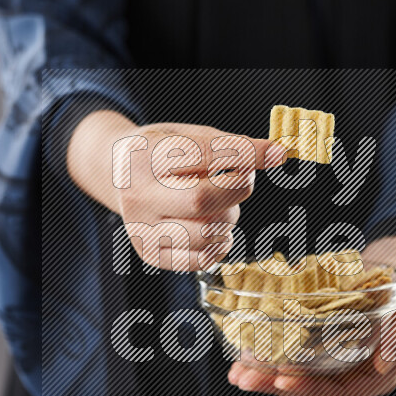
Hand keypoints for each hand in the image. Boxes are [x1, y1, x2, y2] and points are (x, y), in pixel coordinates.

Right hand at [67, 110, 284, 270]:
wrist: (117, 173)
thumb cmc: (161, 152)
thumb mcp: (187, 135)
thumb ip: (230, 145)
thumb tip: (278, 154)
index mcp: (144, 157)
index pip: (203, 155)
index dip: (246, 154)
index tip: (277, 154)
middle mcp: (138, 196)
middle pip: (201, 200)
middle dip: (237, 189)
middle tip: (245, 180)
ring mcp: (141, 229)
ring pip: (205, 233)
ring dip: (229, 218)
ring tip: (223, 205)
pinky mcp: (149, 254)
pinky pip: (199, 260)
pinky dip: (219, 246)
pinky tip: (217, 229)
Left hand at [228, 236, 395, 395]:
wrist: (395, 268)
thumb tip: (386, 359)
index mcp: (376, 376)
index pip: (340, 393)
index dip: (310, 389)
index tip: (283, 379)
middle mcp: (350, 374)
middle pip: (309, 388)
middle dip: (274, 384)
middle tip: (244, 378)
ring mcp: (332, 360)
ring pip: (295, 374)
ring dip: (263, 373)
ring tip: (236, 370)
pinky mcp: (317, 343)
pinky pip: (290, 352)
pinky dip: (267, 351)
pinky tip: (242, 349)